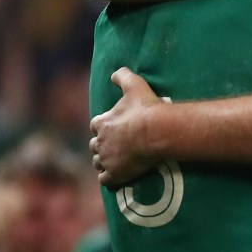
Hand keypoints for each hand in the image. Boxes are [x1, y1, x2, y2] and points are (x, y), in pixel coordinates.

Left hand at [90, 67, 162, 186]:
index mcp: (101, 123)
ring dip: (104, 162)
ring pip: (98, 163)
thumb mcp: (134, 85)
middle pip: (94, 146)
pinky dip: (108, 178)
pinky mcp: (115, 174)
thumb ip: (122, 76)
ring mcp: (106, 159)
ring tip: (116, 161)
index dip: (103, 127)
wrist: (156, 132)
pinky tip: (117, 176)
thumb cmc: (145, 108)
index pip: (95, 126)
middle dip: (102, 145)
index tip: (114, 127)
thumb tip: (115, 72)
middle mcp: (100, 142)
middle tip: (116, 145)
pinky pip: (104, 180)